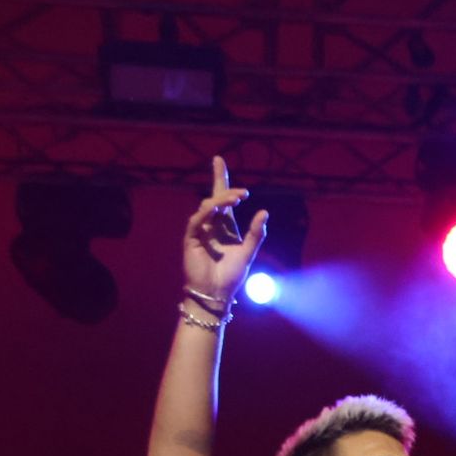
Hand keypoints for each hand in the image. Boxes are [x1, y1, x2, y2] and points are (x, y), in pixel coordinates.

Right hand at [183, 156, 267, 303]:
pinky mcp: (191, 240)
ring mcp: (200, 232)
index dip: (220, 178)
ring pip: (207, 207)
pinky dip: (205, 213)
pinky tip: (215, 208)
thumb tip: (264, 212)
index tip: (218, 160)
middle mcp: (211, 226)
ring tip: (236, 198)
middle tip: (239, 188)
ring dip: (220, 200)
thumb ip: (257, 234)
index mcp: (225, 226)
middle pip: (214, 198)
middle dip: (224, 188)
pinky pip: (196, 221)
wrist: (217, 294)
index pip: (223, 198)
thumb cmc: (231, 276)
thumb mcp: (248, 252)